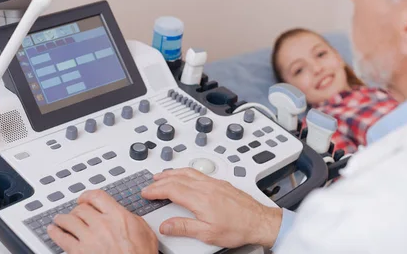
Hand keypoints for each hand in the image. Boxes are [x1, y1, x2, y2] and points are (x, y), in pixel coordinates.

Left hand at [47, 190, 157, 253]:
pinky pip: (62, 238)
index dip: (87, 196)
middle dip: (76, 210)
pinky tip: (53, 231)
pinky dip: (55, 233)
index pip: (97, 196)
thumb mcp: (145, 232)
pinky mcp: (79, 252)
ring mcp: (89, 238)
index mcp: (117, 216)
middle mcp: (101, 224)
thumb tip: (127, 216)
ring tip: (59, 219)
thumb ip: (132, 220)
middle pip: (81, 209)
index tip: (84, 198)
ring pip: (69, 220)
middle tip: (74, 212)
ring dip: (62, 219)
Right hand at [142, 168, 281, 248]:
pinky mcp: (221, 183)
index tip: (146, 192)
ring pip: (188, 172)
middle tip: (149, 184)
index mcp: (201, 198)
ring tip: (162, 175)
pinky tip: (185, 175)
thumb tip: (166, 225)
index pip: (172, 189)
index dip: (156, 190)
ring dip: (172, 172)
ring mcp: (215, 182)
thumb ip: (184, 228)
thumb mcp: (208, 234)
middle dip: (160, 180)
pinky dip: (185, 172)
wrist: (260, 221)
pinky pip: (198, 172)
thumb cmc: (238, 228)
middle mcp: (207, 187)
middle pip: (177, 178)